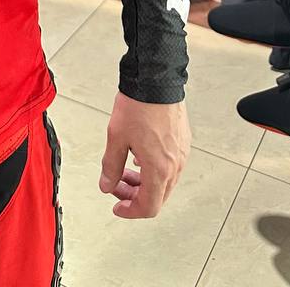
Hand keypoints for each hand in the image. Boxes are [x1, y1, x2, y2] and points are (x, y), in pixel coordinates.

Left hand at [99, 92, 189, 218]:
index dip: (130, 211)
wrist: (156, 79)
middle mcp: (175, 165)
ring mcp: (181, 153)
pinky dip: (153, 169)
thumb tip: (106, 185)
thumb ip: (111, 166)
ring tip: (124, 168)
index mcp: (159, 169)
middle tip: (115, 185)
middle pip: (157, 196)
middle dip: (134, 195)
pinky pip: (170, 166)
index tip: (117, 207)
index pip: (149, 207)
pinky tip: (138, 155)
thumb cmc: (138, 105)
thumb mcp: (116, 137)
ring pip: (164, 182)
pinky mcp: (183, 142)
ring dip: (143, 182)